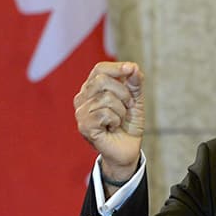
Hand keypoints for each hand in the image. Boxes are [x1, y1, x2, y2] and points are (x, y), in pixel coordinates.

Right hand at [73, 61, 144, 180]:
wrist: (128, 149)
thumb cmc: (128, 123)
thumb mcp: (135, 99)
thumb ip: (135, 82)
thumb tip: (133, 67)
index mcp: (92, 88)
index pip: (100, 69)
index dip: (116, 67)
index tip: (131, 69)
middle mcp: (82, 98)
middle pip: (102, 80)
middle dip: (123, 93)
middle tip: (127, 107)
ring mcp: (81, 113)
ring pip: (105, 98)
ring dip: (121, 111)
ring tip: (119, 120)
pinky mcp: (84, 126)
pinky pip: (104, 114)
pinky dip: (115, 121)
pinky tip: (113, 128)